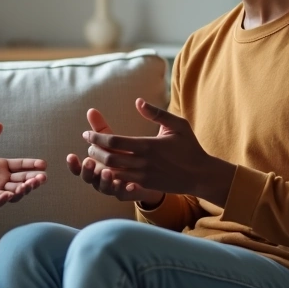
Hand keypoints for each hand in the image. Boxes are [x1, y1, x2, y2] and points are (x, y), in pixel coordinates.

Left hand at [0, 123, 47, 206]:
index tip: (44, 164)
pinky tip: (9, 194)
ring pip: (14, 191)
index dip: (32, 165)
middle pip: (22, 179)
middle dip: (33, 180)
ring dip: (22, 190)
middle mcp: (0, 178)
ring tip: (28, 186)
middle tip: (42, 178)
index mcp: (0, 165)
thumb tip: (0, 124)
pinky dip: (4, 197)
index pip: (21, 165)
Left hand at [84, 99, 234, 203]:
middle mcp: (144, 162)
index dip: (97, 138)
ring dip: (99, 166)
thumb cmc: (189, 147)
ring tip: (93, 157)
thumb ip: (157, 113)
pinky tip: (104, 171)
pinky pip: (122, 183)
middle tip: (88, 145)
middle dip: (95, 152)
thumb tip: (138, 101)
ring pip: (113, 173)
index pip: (114, 142)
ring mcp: (144, 176)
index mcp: (148, 145)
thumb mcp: (177, 125)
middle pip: (110, 158)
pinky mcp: (146, 186)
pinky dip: (110, 177)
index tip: (87, 134)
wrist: (200, 175)